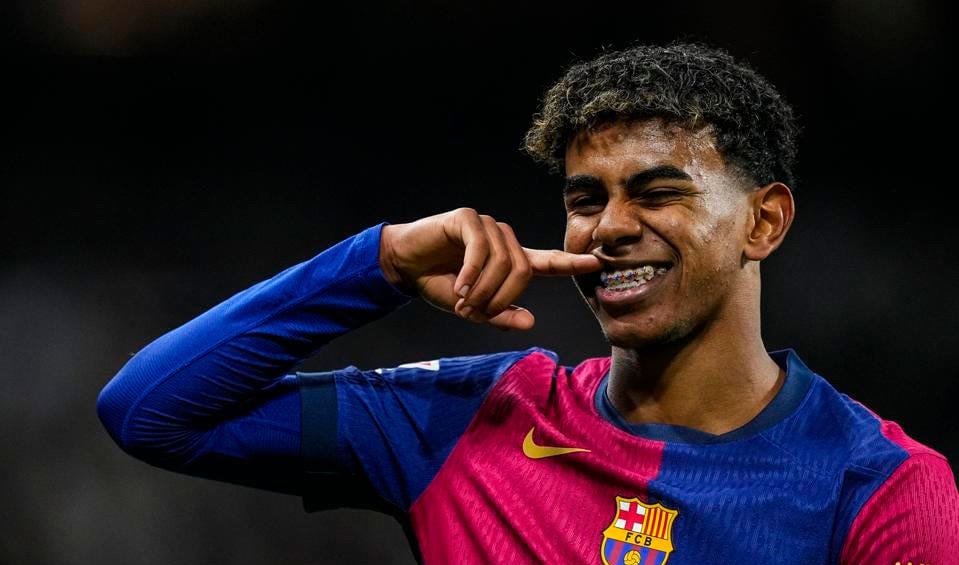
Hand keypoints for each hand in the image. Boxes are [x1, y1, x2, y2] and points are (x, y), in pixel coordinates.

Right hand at [379, 208, 600, 329]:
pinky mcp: (467, 219)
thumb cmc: (439, 284)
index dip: (571, 263)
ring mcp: (487, 227)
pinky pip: (480, 247)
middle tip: (474, 311)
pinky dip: (471, 272)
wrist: (405, 266)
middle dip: (501, 296)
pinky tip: (458, 286)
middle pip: (523, 269)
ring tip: (462, 299)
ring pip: (503, 260)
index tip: (598, 262)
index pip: (547, 261)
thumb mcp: (472, 308)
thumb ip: (499, 315)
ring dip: (483, 288)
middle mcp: (503, 240)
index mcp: (510, 260)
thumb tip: (530, 322)